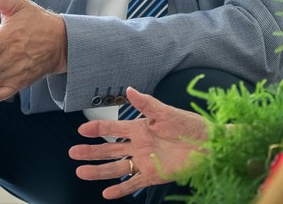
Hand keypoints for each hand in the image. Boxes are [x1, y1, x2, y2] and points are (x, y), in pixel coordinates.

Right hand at [69, 88, 208, 199]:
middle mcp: (139, 145)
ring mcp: (145, 161)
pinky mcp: (153, 175)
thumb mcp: (167, 112)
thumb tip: (129, 89)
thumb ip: (146, 103)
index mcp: (141, 127)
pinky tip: (106, 193)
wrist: (210, 144)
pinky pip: (133, 183)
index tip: (81, 130)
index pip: (114, 128)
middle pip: (110, 149)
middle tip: (73, 152)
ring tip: (81, 172)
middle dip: (91, 151)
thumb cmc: (191, 125)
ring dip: (99, 170)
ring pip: (116, 167)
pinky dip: (120, 189)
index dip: (98, 129)